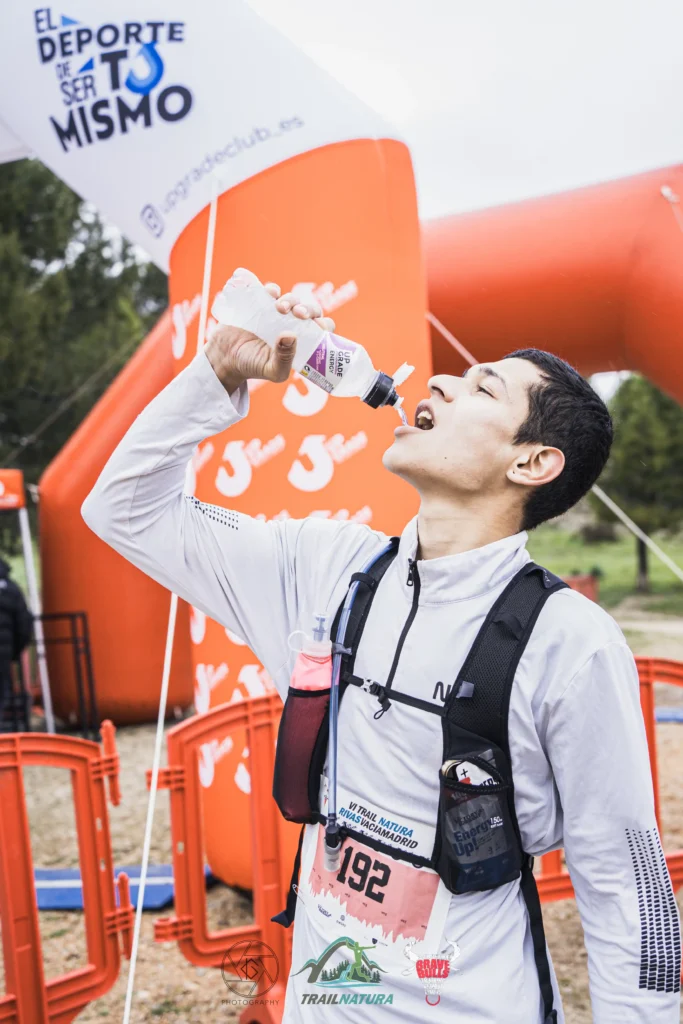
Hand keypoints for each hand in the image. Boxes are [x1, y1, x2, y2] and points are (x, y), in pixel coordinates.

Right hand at [205, 282, 335, 393]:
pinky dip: (273, 289)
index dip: (324, 324)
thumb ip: (284, 359)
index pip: (321, 328)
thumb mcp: (272, 370)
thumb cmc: (252, 367)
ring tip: (280, 307)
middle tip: (299, 314)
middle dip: (309, 308)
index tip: (319, 325)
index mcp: (301, 341)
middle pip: (309, 310)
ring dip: (291, 299)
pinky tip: (271, 292)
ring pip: (292, 299)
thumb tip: (291, 336)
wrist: (224, 357)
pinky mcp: (260, 303)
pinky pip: (271, 290)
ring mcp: (276, 313)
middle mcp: (292, 324)